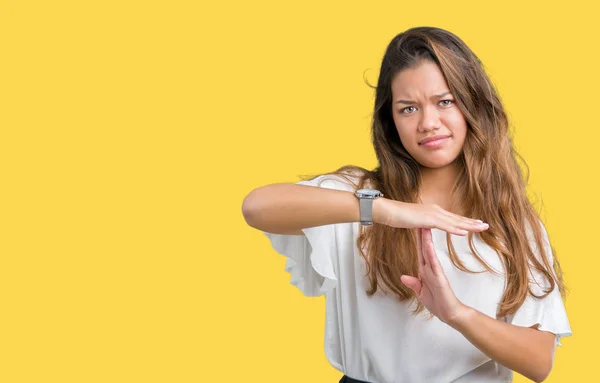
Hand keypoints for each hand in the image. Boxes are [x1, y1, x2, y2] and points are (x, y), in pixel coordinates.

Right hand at [374, 198, 488, 235]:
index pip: (453, 218)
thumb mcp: (414, 221)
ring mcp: (432, 214)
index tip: (476, 224)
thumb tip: (425, 226)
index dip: (465, 221)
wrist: (389, 211)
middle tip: (486, 226)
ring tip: (481, 228)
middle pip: (457, 218)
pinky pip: (444, 226)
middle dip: (472, 222)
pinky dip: (455, 229)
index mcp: (433, 211)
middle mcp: (436, 211)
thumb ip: (422, 224)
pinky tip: (464, 232)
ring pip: (454, 222)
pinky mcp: (427, 219)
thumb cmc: (398, 216)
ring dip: (469, 225)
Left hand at [400, 228, 468, 323]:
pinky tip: (428, 245)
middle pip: (424, 248)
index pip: (420, 251)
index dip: (417, 239)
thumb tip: (403, 277)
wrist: (450, 314)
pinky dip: (431, 254)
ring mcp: (435, 272)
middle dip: (422, 233)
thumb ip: (413, 284)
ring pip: (429, 253)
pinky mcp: (440, 279)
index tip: (414, 227)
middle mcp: (430, 268)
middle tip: (419, 218)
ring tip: (424, 226)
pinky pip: (434, 264)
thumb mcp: (421, 293)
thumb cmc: (438, 303)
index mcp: (425, 270)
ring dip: (426, 239)